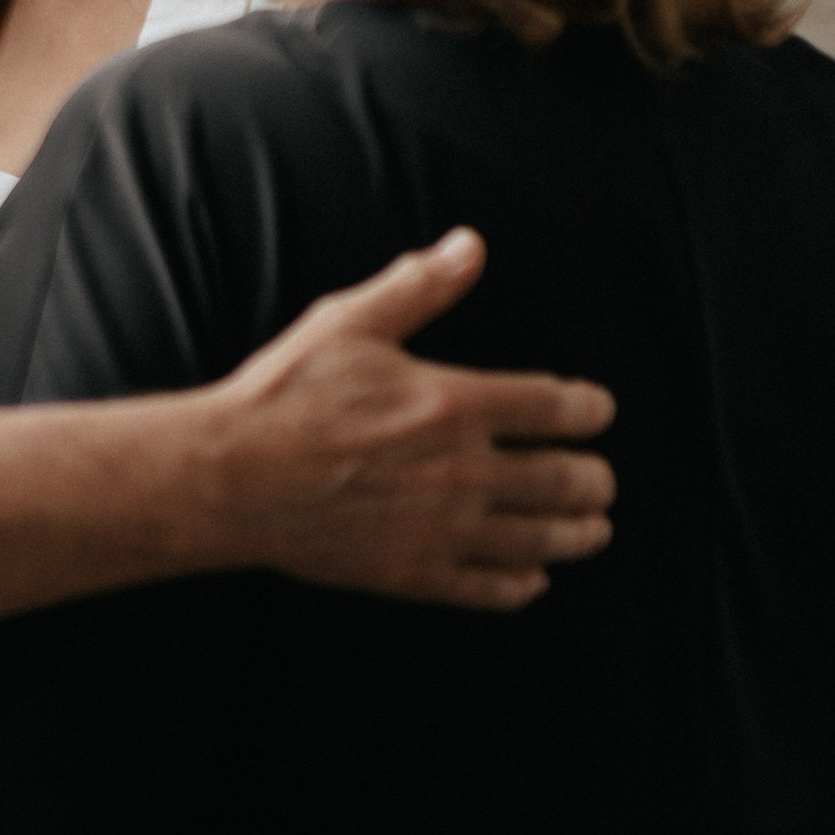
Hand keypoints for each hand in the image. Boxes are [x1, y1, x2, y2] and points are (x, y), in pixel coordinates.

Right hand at [215, 228, 615, 608]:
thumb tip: (471, 247)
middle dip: (593, 478)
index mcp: (451, 404)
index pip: (551, 407)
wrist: (233, 477)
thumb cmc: (285, 395)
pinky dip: (522, 584)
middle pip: (561, 480)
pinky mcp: (414, 572)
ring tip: (592, 528)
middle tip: (600, 477)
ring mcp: (440, 528)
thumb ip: (418, 287)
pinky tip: (532, 577)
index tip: (598, 410)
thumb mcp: (349, 322)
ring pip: (538, 538)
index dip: (587, 409)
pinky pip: (489, 587)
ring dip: (576, 533)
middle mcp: (460, 471)